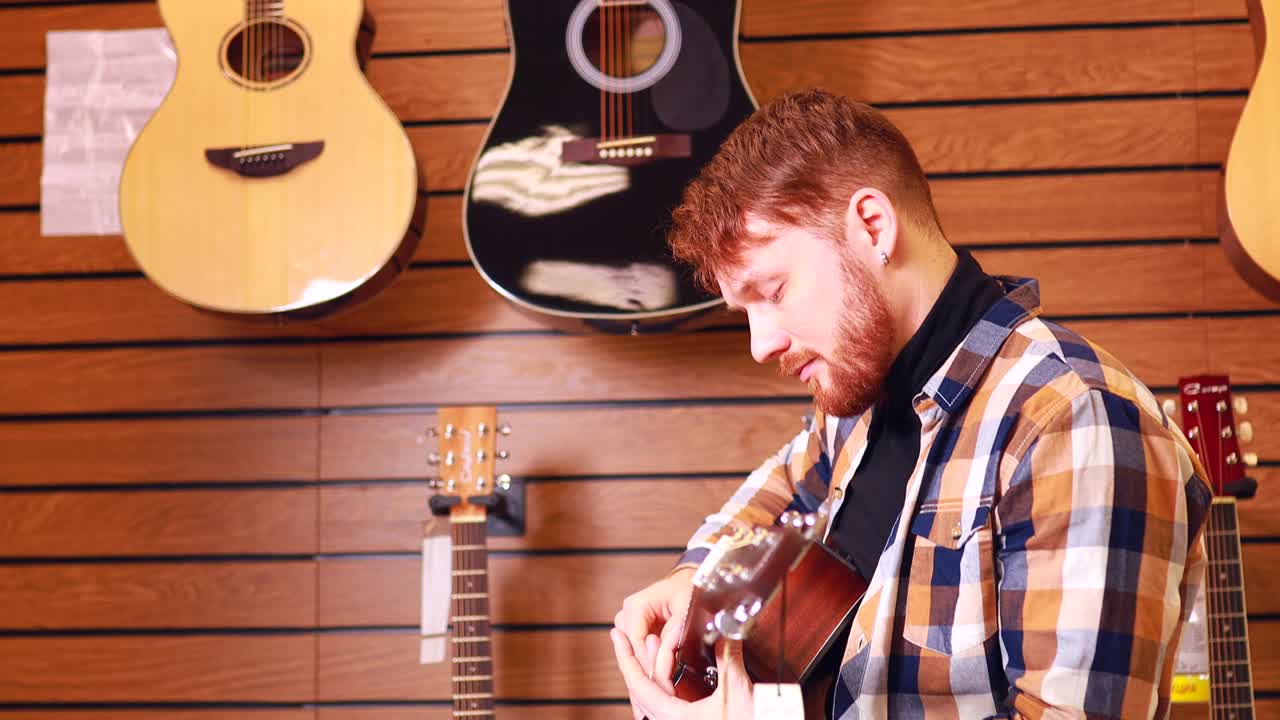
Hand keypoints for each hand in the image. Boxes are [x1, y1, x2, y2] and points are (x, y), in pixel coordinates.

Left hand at [610, 627, 753, 719]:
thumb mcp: (736, 691)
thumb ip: (727, 659)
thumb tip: (725, 631)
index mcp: (672, 717)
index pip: (638, 683)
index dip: (626, 656)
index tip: (617, 636)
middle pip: (643, 687)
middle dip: (638, 656)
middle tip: (627, 634)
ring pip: (656, 693)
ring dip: (654, 665)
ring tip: (653, 640)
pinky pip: (669, 699)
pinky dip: (667, 678)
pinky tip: (670, 663)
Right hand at [613, 567, 694, 694]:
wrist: (686, 584)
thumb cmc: (686, 589)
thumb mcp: (686, 605)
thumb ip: (676, 627)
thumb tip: (668, 648)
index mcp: (635, 605)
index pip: (635, 642)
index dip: (650, 660)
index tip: (665, 674)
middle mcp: (627, 614)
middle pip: (631, 649)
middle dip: (649, 663)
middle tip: (668, 677)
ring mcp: (628, 623)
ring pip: (632, 652)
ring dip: (649, 662)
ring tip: (668, 670)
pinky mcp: (634, 630)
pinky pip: (638, 650)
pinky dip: (651, 658)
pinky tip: (664, 665)